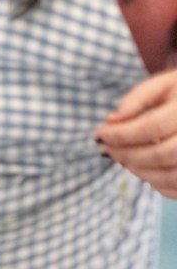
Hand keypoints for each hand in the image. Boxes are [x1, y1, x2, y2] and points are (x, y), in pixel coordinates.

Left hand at [94, 70, 176, 197]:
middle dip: (127, 155)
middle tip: (107, 150)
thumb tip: (111, 120)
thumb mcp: (165, 84)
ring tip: (123, 160)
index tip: (100, 134)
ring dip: (139, 172)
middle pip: (160, 154)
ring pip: (170, 176)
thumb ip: (138, 97)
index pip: (152, 127)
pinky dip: (157, 184)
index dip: (121, 134)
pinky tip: (145, 170)